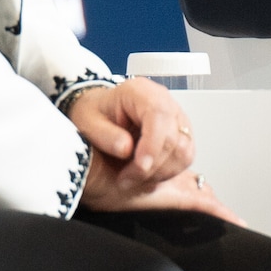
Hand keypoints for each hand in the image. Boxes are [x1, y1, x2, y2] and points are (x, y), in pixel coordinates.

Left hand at [71, 78, 235, 219]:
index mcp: (140, 91)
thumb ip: (105, 135)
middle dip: (152, 166)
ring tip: (134, 177)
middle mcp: (163, 101)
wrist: (99, 112)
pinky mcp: (180, 134)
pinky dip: (167, 172)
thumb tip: (126, 149)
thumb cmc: (94, 112)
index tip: (140, 166)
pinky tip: (146, 175)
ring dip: (161, 172)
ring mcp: (175, 118)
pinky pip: (184, 158)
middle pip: (173, 137)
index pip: (159, 115)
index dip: (153, 144)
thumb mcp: (87, 122)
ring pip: (183, 151)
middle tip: (126, 178)